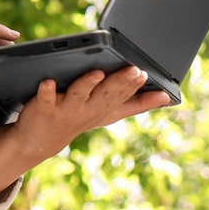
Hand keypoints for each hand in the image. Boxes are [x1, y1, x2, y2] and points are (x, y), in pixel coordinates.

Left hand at [9, 66, 172, 154]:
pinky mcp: (44, 106)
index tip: (145, 73)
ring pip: (79, 94)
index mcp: (105, 107)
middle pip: (106, 93)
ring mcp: (67, 108)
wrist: (42, 139)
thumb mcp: (111, 113)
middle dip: (120, 81)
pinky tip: (47, 81)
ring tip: (98, 73)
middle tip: (134, 70)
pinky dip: (46, 90)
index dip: (134, 85)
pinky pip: (45, 98)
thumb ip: (137, 104)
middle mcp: (88, 108)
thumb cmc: (80, 118)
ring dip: (88, 84)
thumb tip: (166, 96)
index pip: (123, 95)